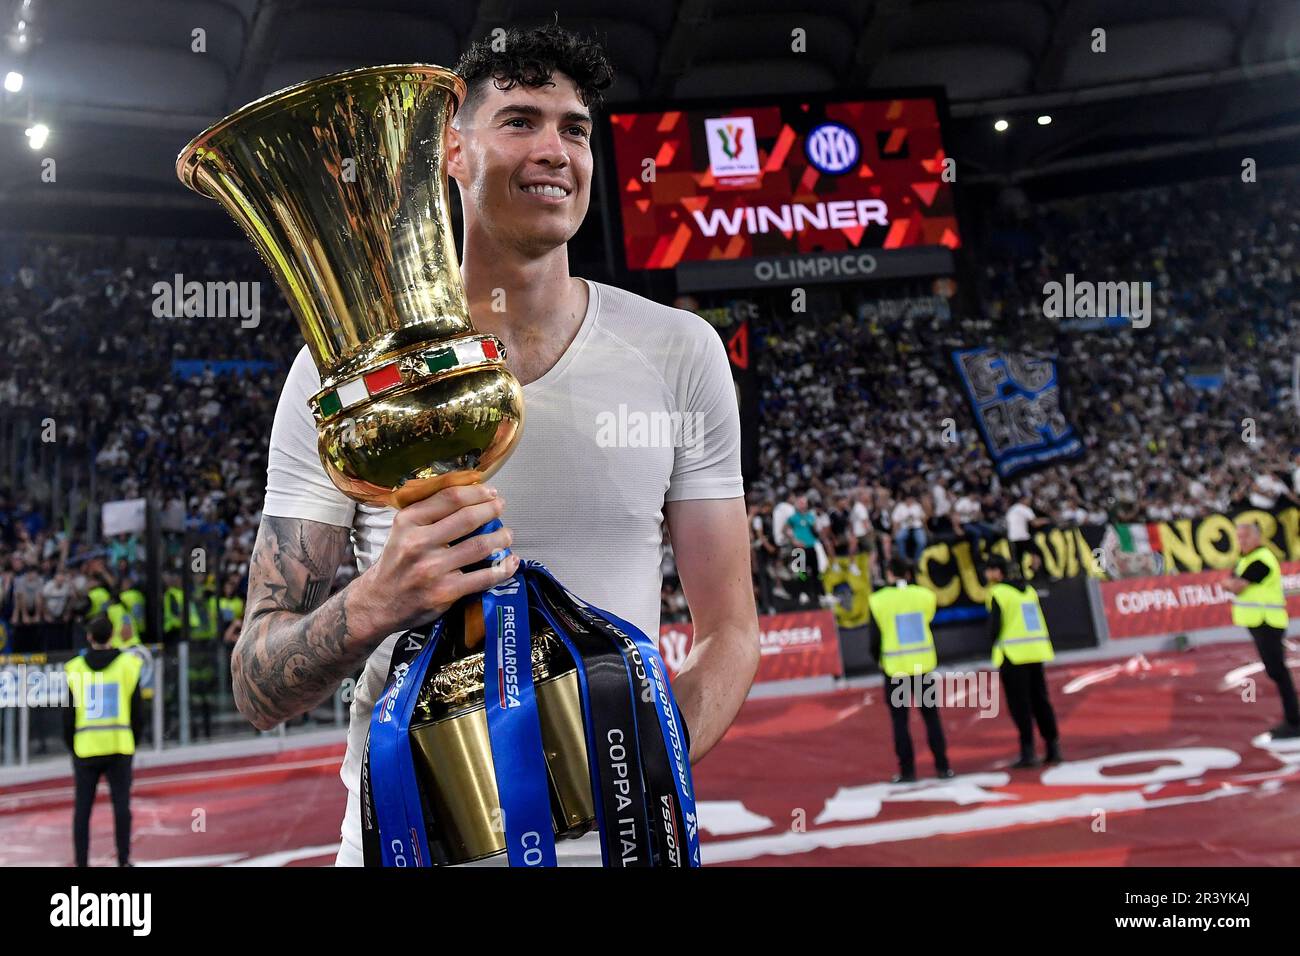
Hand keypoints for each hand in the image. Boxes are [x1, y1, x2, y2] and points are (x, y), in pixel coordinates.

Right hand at [349, 483, 517, 638]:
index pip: (450, 498)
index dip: (476, 492)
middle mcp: (418, 543)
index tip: (490, 492)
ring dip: (501, 538)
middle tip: (500, 508)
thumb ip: (429, 513)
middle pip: (467, 519)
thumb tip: (469, 496)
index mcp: (408, 522)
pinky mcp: (444, 592)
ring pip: (479, 546)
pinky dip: (503, 569)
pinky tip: (511, 562)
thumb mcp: (402, 530)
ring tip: (507, 535)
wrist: (378, 603)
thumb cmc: (396, 563)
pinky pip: (482, 577)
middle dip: (491, 510)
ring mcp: (432, 569)